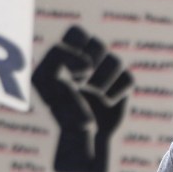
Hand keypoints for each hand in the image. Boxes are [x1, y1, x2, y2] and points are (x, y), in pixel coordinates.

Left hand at [32, 25, 135, 171]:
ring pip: (115, 61)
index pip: (76, 33)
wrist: (81, 138)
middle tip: (80, 80)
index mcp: (70, 55)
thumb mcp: (45, 82)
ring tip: (93, 94)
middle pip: (97, 44)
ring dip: (101, 81)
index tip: (69, 73)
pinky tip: (106, 102)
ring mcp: (109, 72)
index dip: (75, 49)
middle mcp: (91, 60)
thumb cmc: (59, 108)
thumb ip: (57, 60)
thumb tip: (88, 65)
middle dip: (90, 64)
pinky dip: (115, 92)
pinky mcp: (124, 85)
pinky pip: (127, 79)